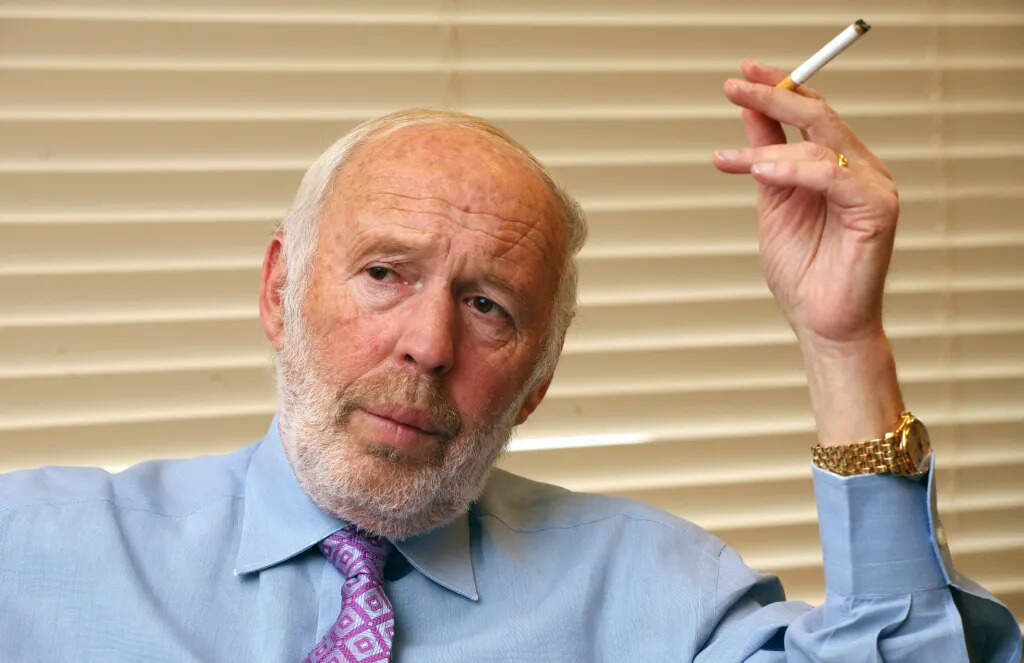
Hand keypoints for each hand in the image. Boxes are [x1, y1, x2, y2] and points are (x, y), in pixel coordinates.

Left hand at [712, 59, 899, 347]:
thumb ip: (765, 158)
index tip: (740, 76)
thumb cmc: (801, 272)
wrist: (820, 324)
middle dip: (773, 96)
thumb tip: (750, 113)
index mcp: (837, 166)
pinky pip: (833, 175)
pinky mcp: (878, 209)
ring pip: (821, 144)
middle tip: (733, 86)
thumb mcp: (772, 203)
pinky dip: (795, 170)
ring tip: (731, 161)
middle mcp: (860, 169)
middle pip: (819, 115)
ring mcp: (873, 187)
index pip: (812, 113)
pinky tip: (762, 173)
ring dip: (768, 147)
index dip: (778, 88)